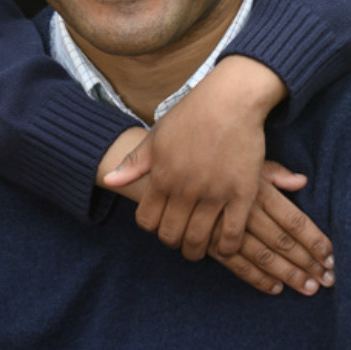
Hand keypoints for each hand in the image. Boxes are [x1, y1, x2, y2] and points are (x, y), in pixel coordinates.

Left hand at [103, 54, 285, 258]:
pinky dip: (225, 248)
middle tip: (180, 237)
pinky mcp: (242, 194)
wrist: (231, 99)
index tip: (161, 222)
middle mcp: (186, 188)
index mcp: (162, 175)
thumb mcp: (157, 135)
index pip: (147, 221)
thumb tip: (108, 181)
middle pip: (171, 235)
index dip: (151, 227)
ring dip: (195, 250)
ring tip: (199, 246)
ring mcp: (215, 193)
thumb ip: (134, 163)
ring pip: (199, 240)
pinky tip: (223, 245)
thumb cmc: (192, 114)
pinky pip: (231, 235)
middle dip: (173, 241)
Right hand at [209, 161, 334, 296]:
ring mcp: (226, 229)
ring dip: (288, 274)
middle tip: (327, 279)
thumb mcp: (246, 159)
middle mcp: (245, 211)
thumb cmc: (217, 161)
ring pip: (263, 256)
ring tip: (309, 288)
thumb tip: (302, 180)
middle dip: (307, 262)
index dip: (314, 240)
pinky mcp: (209, 242)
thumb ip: (275, 173)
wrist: (172, 170)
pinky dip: (257, 278)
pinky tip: (275, 288)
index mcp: (258, 190)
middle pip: (283, 242)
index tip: (331, 256)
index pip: (294, 220)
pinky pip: (237, 265)